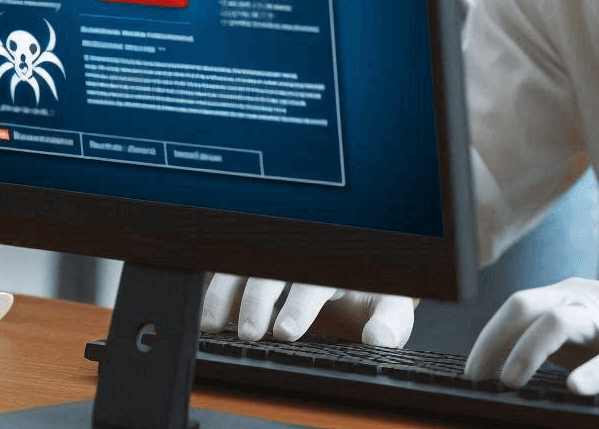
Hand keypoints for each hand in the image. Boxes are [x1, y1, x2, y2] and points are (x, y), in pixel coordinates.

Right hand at [200, 273, 415, 347]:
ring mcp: (275, 260)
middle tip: (250, 334)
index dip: (299, 305)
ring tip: (213, 326)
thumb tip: (379, 340)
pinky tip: (208, 316)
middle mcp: (302, 257)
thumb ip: (389, 324)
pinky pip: (229, 272)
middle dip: (257, 301)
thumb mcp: (390, 306)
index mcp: (336, 264)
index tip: (286, 332)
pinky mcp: (256, 268)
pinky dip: (216, 291)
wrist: (359, 279)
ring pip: (243, 267)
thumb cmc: (372, 293)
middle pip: (273, 270)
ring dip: (225, 294)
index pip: (315, 279)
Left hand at [465, 278, 598, 395]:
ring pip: (559, 322)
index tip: (471, 372)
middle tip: (478, 378)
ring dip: (526, 351)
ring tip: (509, 381)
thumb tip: (506, 369)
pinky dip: (591, 372)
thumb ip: (555, 344)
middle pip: (527, 306)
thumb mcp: (590, 337)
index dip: (488, 338)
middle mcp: (588, 300)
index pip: (517, 307)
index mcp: (572, 296)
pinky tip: (575, 388)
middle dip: (494, 342)